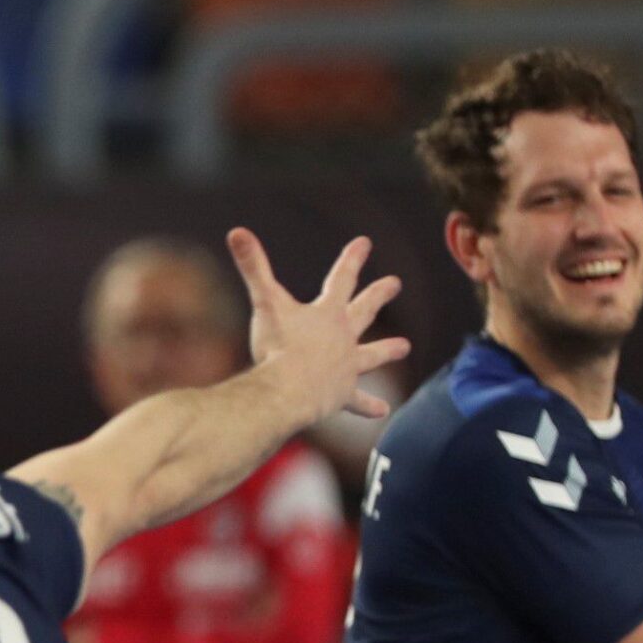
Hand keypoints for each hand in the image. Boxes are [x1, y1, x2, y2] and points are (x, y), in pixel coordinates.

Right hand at [228, 229, 408, 426]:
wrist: (289, 390)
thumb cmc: (277, 346)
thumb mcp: (265, 303)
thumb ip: (253, 267)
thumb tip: (237, 231)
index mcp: (328, 314)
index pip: (343, 278)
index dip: (352, 259)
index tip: (365, 243)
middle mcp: (344, 337)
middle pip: (364, 311)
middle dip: (378, 295)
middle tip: (394, 283)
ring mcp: (346, 367)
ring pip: (371, 356)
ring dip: (387, 350)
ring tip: (405, 347)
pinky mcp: (342, 394)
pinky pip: (358, 401)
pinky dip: (369, 406)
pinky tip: (382, 411)